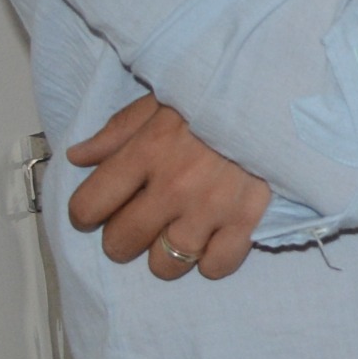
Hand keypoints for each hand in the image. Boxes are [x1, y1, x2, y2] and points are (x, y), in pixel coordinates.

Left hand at [64, 95, 274, 281]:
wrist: (279, 92)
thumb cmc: (215, 92)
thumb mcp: (159, 101)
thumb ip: (117, 132)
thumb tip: (77, 158)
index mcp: (146, 152)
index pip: (89, 206)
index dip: (85, 213)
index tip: (96, 210)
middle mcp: (174, 186)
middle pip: (122, 241)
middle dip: (121, 238)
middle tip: (136, 224)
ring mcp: (212, 208)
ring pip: (166, 264)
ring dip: (163, 255)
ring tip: (173, 236)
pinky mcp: (247, 220)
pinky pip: (216, 266)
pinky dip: (209, 261)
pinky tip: (209, 242)